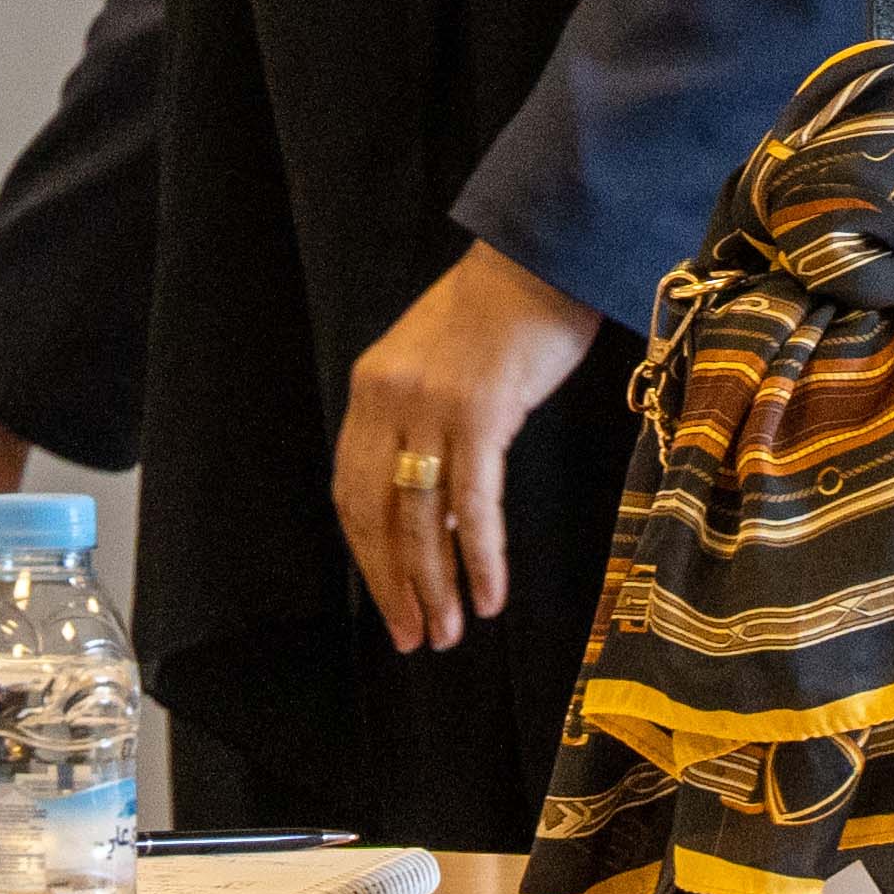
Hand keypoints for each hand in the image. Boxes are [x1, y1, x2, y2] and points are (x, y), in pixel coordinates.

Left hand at [334, 244, 609, 653]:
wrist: (542, 256)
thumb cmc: (501, 314)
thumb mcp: (441, 370)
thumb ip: (425, 432)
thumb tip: (441, 517)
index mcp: (371, 389)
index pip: (351, 491)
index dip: (368, 555)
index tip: (389, 601)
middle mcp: (390, 400)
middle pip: (377, 514)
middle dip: (394, 585)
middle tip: (414, 637)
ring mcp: (433, 407)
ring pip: (423, 520)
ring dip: (436, 586)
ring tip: (449, 633)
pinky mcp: (481, 414)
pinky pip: (474, 504)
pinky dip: (482, 557)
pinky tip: (492, 594)